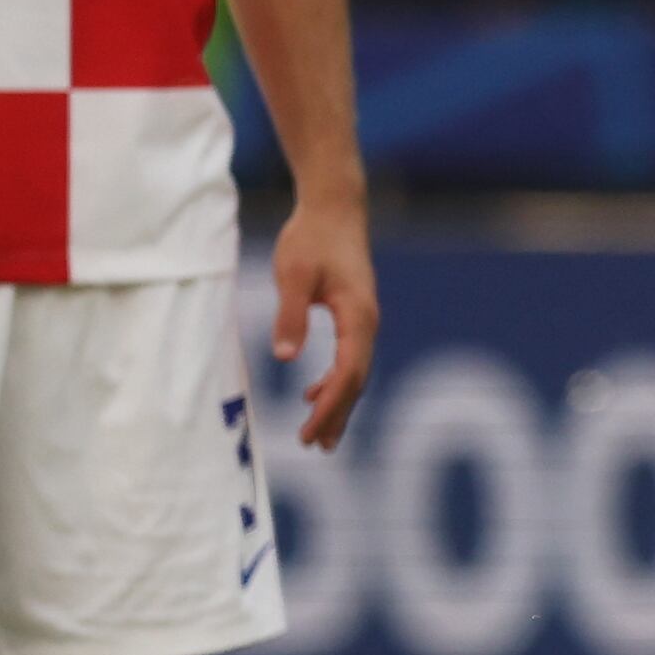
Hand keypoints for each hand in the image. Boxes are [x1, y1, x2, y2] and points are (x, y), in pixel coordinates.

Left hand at [273, 194, 378, 448]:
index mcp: (358, 318)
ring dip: (338, 403)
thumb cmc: (311, 238)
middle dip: (337, 415)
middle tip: (315, 447)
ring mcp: (365, 319)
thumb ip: (290, 315)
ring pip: (355, 372)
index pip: (348, 375)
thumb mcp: (292, 275)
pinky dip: (335, 381)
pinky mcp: (355, 314)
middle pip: (357, 381)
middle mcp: (368, 323)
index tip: (308, 433)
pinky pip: (350, 357)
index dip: (330, 408)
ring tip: (320, 435)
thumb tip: (286, 358)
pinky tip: (314, 393)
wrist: (335, 207)